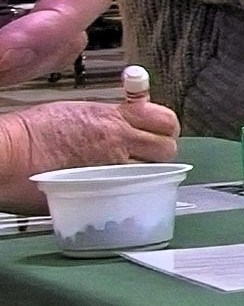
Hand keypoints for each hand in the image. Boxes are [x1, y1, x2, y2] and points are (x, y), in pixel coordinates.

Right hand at [0, 98, 180, 211]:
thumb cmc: (29, 134)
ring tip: (133, 174)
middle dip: (160, 153)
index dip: (164, 127)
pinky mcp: (100, 191)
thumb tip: (126, 122)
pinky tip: (119, 191)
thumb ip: (107, 118)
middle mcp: (117, 141)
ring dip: (149, 174)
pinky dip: (131, 193)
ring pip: (154, 174)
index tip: (157, 130)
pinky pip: (132, 193)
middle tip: (147, 156)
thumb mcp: (74, 112)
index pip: (164, 119)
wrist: (7, 155)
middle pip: (166, 149)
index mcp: (111, 117)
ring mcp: (111, 168)